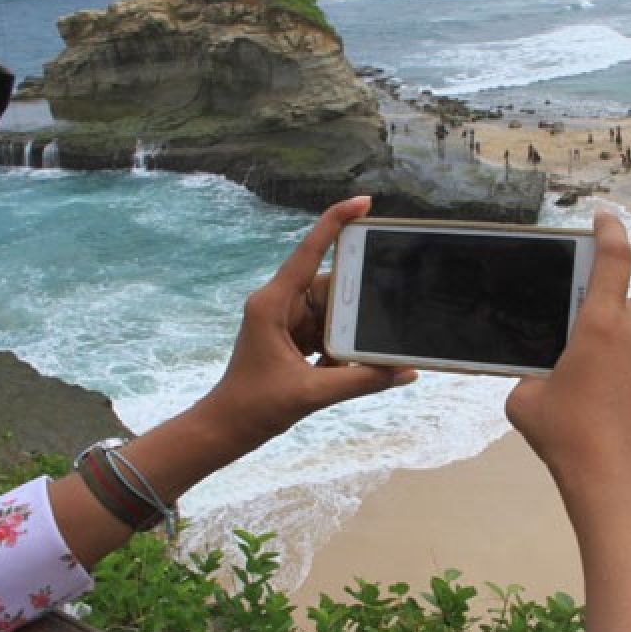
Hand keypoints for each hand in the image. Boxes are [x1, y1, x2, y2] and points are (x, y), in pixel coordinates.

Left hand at [195, 196, 415, 459]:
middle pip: (329, 286)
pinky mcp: (291, 338)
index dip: (335, 223)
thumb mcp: (312, 394)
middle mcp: (278, 304)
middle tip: (382, 310)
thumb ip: (361, 381)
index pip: (308, 252)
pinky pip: (326, 331)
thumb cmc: (254, 407)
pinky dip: (340, 347)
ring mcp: (284, 321)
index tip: (363, 202)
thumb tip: (405, 372)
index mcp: (273, 304)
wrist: (225, 429)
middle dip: (355, 301)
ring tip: (362, 350)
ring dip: (348, 331)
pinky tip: (344, 368)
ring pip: (330, 311)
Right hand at [507, 212, 630, 631]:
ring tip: (586, 392)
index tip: (605, 217)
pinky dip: (627, 382)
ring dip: (615, 354)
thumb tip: (539, 381)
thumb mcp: (526, 402)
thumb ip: (531, 377)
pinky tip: (606, 415)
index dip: (609, 233)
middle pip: (622, 307)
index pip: (613, 260)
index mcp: (603, 325)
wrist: (622, 487)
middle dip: (600, 319)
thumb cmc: (571, 439)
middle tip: (574, 347)